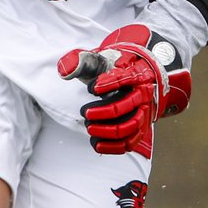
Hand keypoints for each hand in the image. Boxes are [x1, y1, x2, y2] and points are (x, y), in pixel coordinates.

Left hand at [57, 24, 190, 158]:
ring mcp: (144, 112)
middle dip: (104, 112)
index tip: (91, 88)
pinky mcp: (140, 128)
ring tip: (89, 127)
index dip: (108, 84)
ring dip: (107, 130)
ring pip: (130, 126)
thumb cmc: (112, 70)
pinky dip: (113, 146)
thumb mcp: (98, 60)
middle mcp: (143, 94)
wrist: (133, 77)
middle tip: (85, 112)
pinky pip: (130, 142)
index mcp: (135, 73)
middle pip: (127, 105)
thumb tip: (64, 70)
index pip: (125, 78)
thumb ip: (79, 61)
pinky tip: (95, 143)